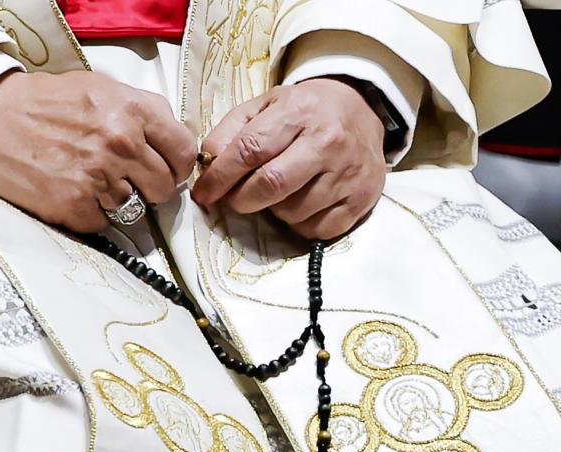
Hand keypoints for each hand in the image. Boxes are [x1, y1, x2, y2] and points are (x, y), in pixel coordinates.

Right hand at [0, 70, 195, 232]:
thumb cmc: (46, 102)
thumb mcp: (101, 88)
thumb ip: (143, 112)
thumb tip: (174, 143)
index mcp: (133, 110)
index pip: (184, 153)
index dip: (177, 165)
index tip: (166, 168)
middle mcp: (121, 144)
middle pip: (165, 188)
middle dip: (151, 187)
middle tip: (127, 179)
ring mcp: (99, 178)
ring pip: (135, 209)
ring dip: (118, 200)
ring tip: (90, 181)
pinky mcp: (75, 206)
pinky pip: (104, 224)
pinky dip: (92, 214)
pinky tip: (72, 192)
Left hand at [192, 78, 386, 239]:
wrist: (361, 110)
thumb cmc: (303, 111)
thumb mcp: (264, 106)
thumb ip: (231, 131)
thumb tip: (208, 163)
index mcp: (299, 112)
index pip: (250, 150)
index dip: (220, 176)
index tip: (204, 192)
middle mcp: (328, 141)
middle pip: (271, 185)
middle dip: (241, 199)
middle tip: (235, 199)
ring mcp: (349, 172)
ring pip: (292, 212)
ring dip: (274, 211)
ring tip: (278, 193)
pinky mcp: (362, 198)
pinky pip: (317, 229)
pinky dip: (301, 224)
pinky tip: (303, 203)